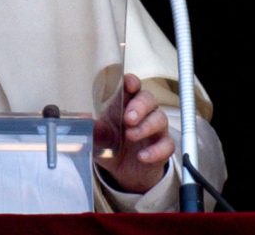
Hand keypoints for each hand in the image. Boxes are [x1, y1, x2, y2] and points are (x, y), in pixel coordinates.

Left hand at [94, 73, 175, 193]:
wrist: (123, 172)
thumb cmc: (111, 145)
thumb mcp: (98, 139)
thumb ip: (94, 130)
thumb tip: (87, 122)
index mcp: (124, 103)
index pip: (131, 86)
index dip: (131, 82)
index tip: (128, 85)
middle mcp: (143, 112)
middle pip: (148, 99)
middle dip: (139, 106)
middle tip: (128, 118)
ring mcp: (155, 129)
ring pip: (159, 118)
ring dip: (146, 126)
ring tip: (130, 136)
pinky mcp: (163, 147)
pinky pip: (166, 144)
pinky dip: (155, 150)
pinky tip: (142, 156)